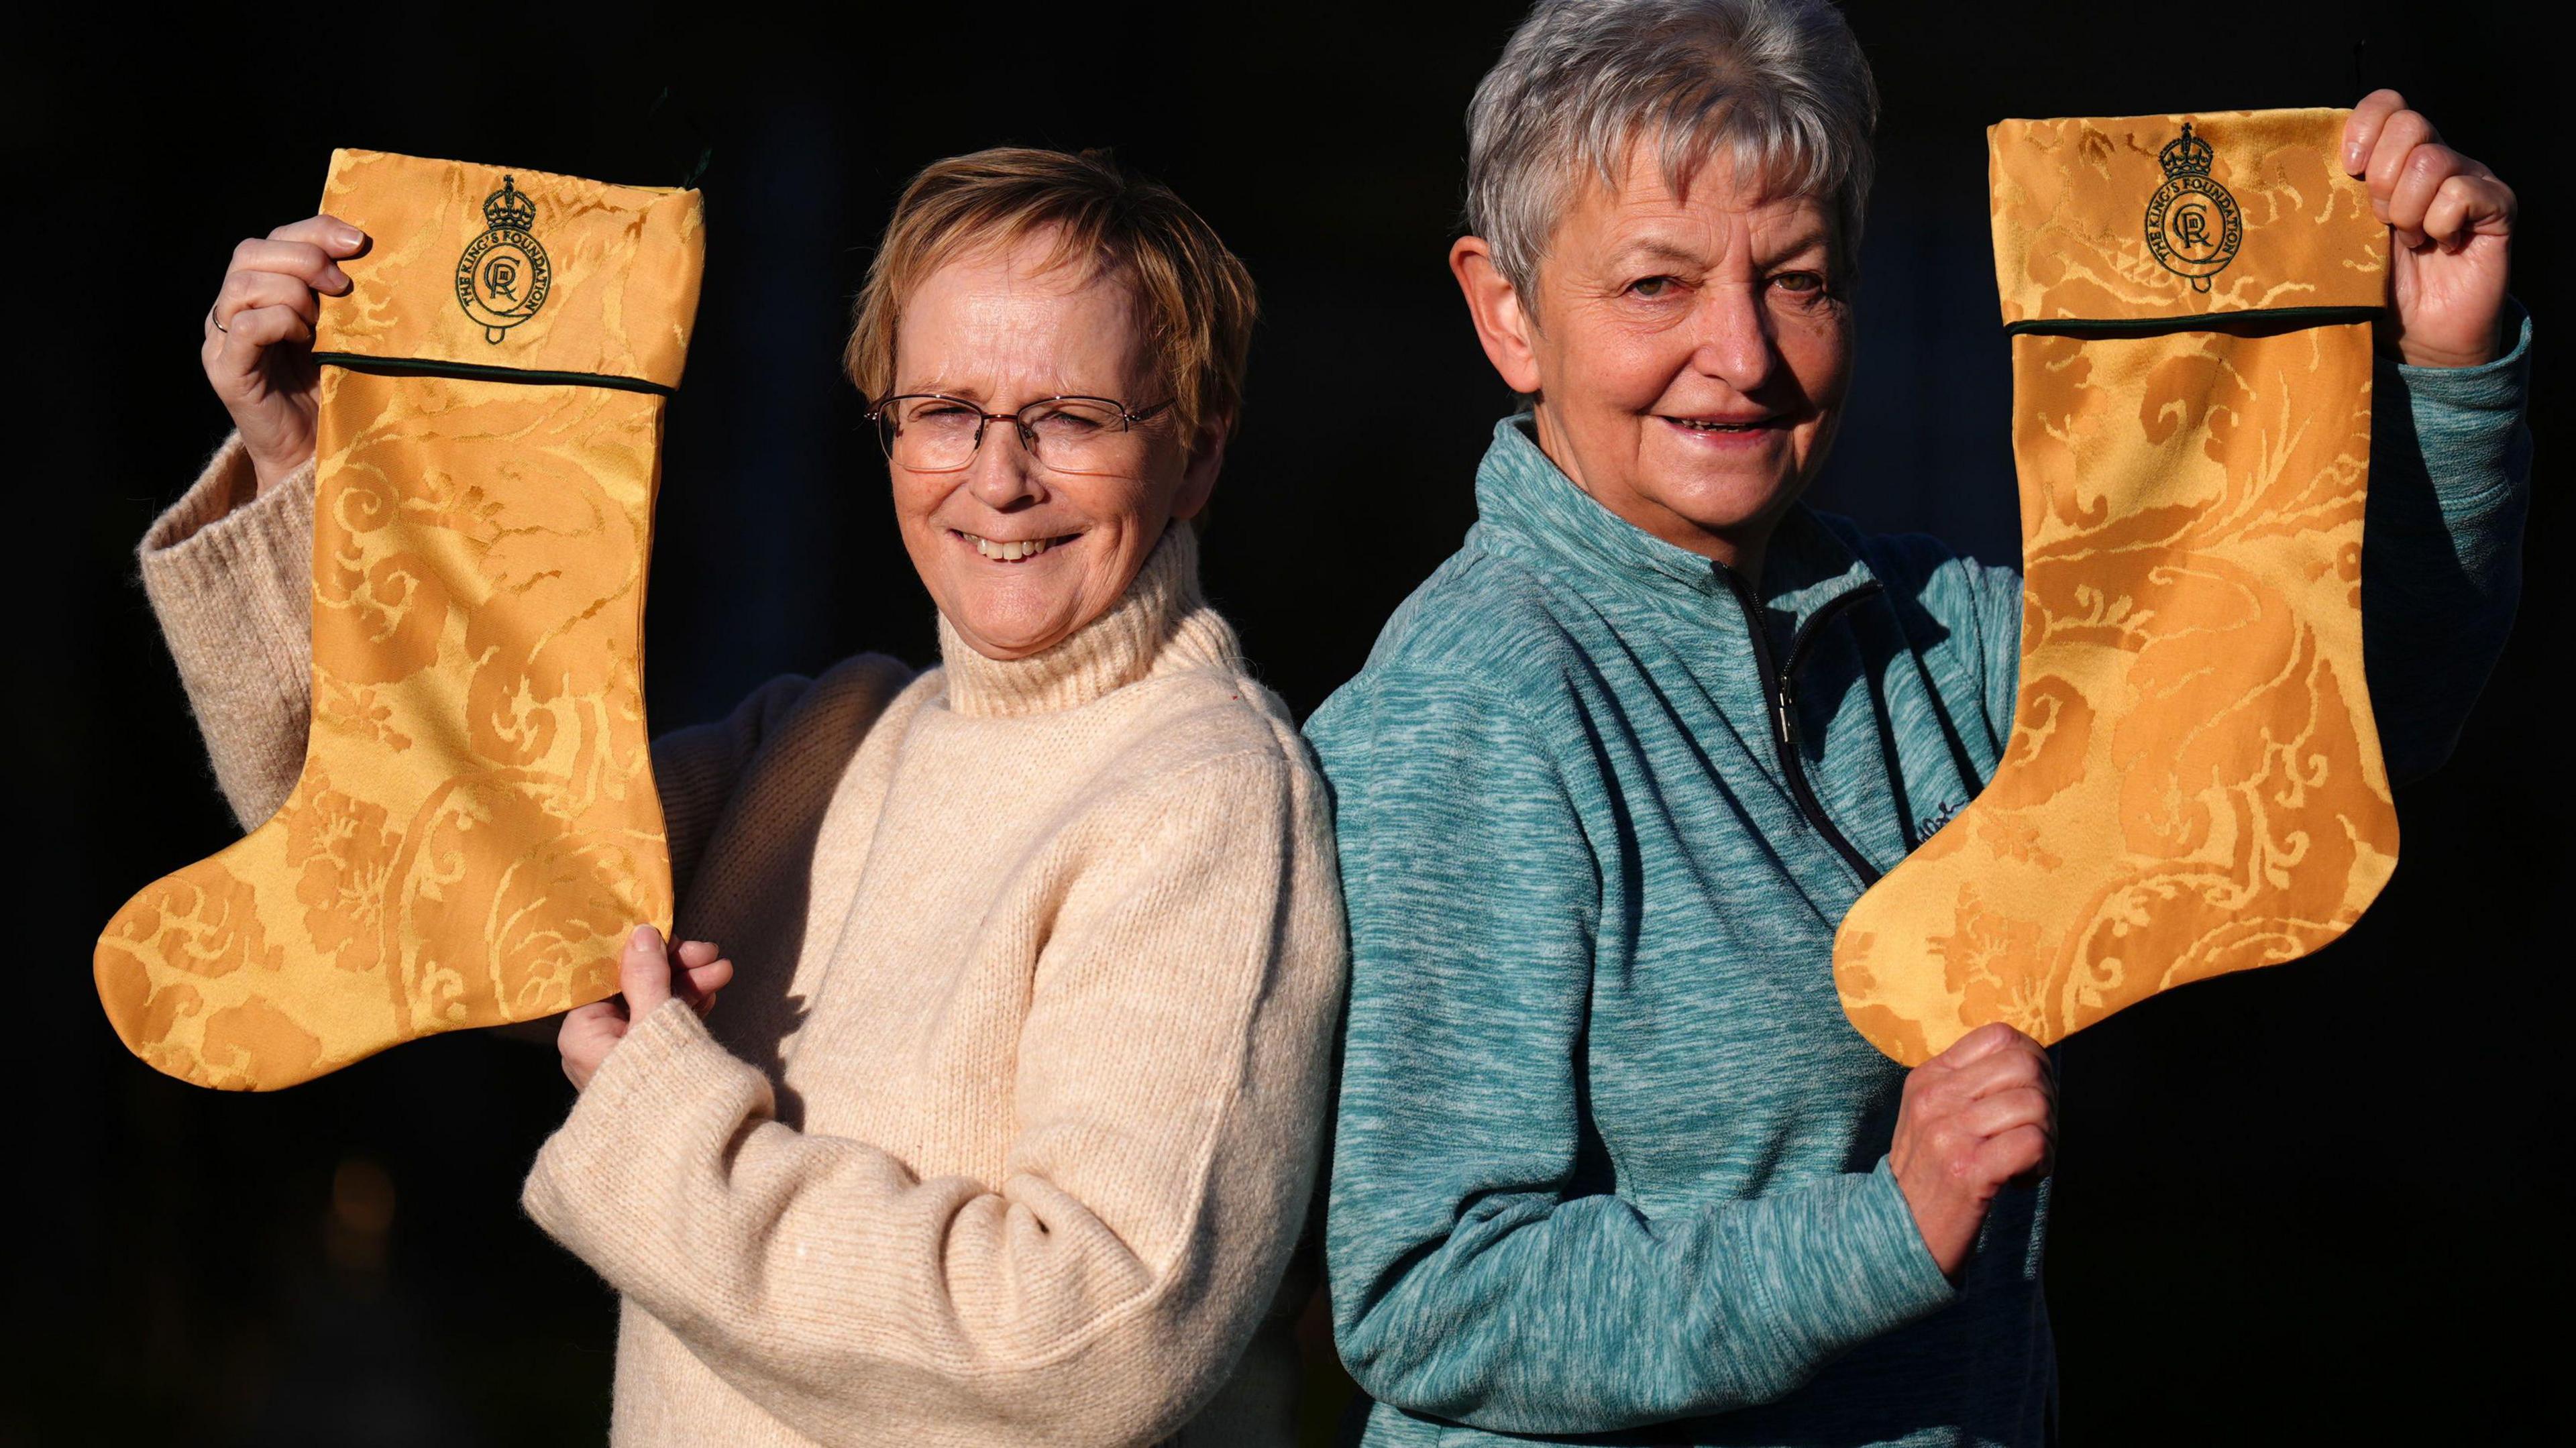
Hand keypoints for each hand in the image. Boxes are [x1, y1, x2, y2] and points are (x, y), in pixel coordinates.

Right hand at [201, 215, 369, 494]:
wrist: (315, 453)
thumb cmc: (336, 388)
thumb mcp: (343, 330)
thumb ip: (341, 294)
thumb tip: (369, 252)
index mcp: (262, 292)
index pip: (275, 238)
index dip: (315, 230)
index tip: (360, 241)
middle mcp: (234, 309)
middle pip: (250, 251)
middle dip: (305, 258)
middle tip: (343, 287)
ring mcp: (223, 339)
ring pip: (244, 284)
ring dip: (293, 293)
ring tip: (322, 322)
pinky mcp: (225, 370)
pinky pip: (245, 326)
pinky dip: (279, 322)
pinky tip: (305, 339)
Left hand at [557, 925, 733, 1092]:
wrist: (681, 1149)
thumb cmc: (659, 1084)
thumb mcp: (655, 1021)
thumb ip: (647, 977)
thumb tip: (642, 933)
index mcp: (581, 1032)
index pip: (608, 975)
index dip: (644, 952)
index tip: (677, 939)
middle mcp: (592, 1044)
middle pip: (632, 989)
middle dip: (676, 969)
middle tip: (712, 954)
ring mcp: (618, 1059)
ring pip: (651, 1007)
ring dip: (688, 986)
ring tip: (724, 973)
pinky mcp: (642, 1070)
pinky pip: (659, 1030)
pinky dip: (684, 1011)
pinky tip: (710, 996)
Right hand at [1888, 1022, 2056, 1280]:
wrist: (1896, 1236)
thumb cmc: (1929, 1176)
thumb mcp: (1933, 1117)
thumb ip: (1970, 1086)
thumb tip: (2033, 1061)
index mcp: (1928, 1078)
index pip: (1999, 1036)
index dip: (2031, 1062)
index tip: (2028, 1096)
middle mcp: (1935, 1099)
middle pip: (2024, 1066)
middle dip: (2047, 1098)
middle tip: (2035, 1132)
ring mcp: (1949, 1134)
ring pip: (2034, 1104)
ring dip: (2047, 1136)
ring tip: (2027, 1161)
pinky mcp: (1969, 1171)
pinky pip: (2033, 1143)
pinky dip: (2042, 1164)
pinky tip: (2021, 1181)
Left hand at [2345, 90, 2516, 368]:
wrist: (2418, 336)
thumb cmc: (2374, 285)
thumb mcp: (2339, 237)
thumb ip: (2326, 200)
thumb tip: (2285, 175)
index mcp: (2395, 159)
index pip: (2387, 104)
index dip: (2364, 127)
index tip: (2349, 167)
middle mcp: (2435, 159)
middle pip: (2409, 125)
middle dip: (2381, 176)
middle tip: (2378, 220)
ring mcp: (2470, 179)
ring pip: (2432, 161)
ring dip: (2408, 208)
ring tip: (2408, 240)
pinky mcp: (2497, 205)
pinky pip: (2462, 193)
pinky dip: (2441, 224)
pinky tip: (2439, 245)